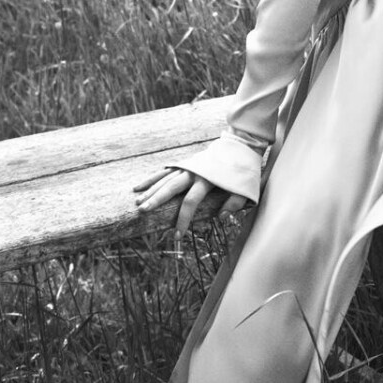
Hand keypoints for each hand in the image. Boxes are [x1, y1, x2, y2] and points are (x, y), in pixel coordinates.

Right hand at [134, 167, 250, 234]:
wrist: (240, 146)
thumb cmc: (242, 171)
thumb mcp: (245, 188)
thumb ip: (234, 203)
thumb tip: (221, 217)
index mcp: (208, 179)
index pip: (190, 202)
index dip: (183, 219)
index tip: (177, 236)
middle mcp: (194, 172)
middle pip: (171, 187)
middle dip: (156, 199)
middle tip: (142, 211)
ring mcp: (187, 166)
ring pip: (165, 179)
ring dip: (151, 190)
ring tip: (137, 202)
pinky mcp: (184, 163)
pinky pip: (165, 171)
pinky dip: (152, 178)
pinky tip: (138, 186)